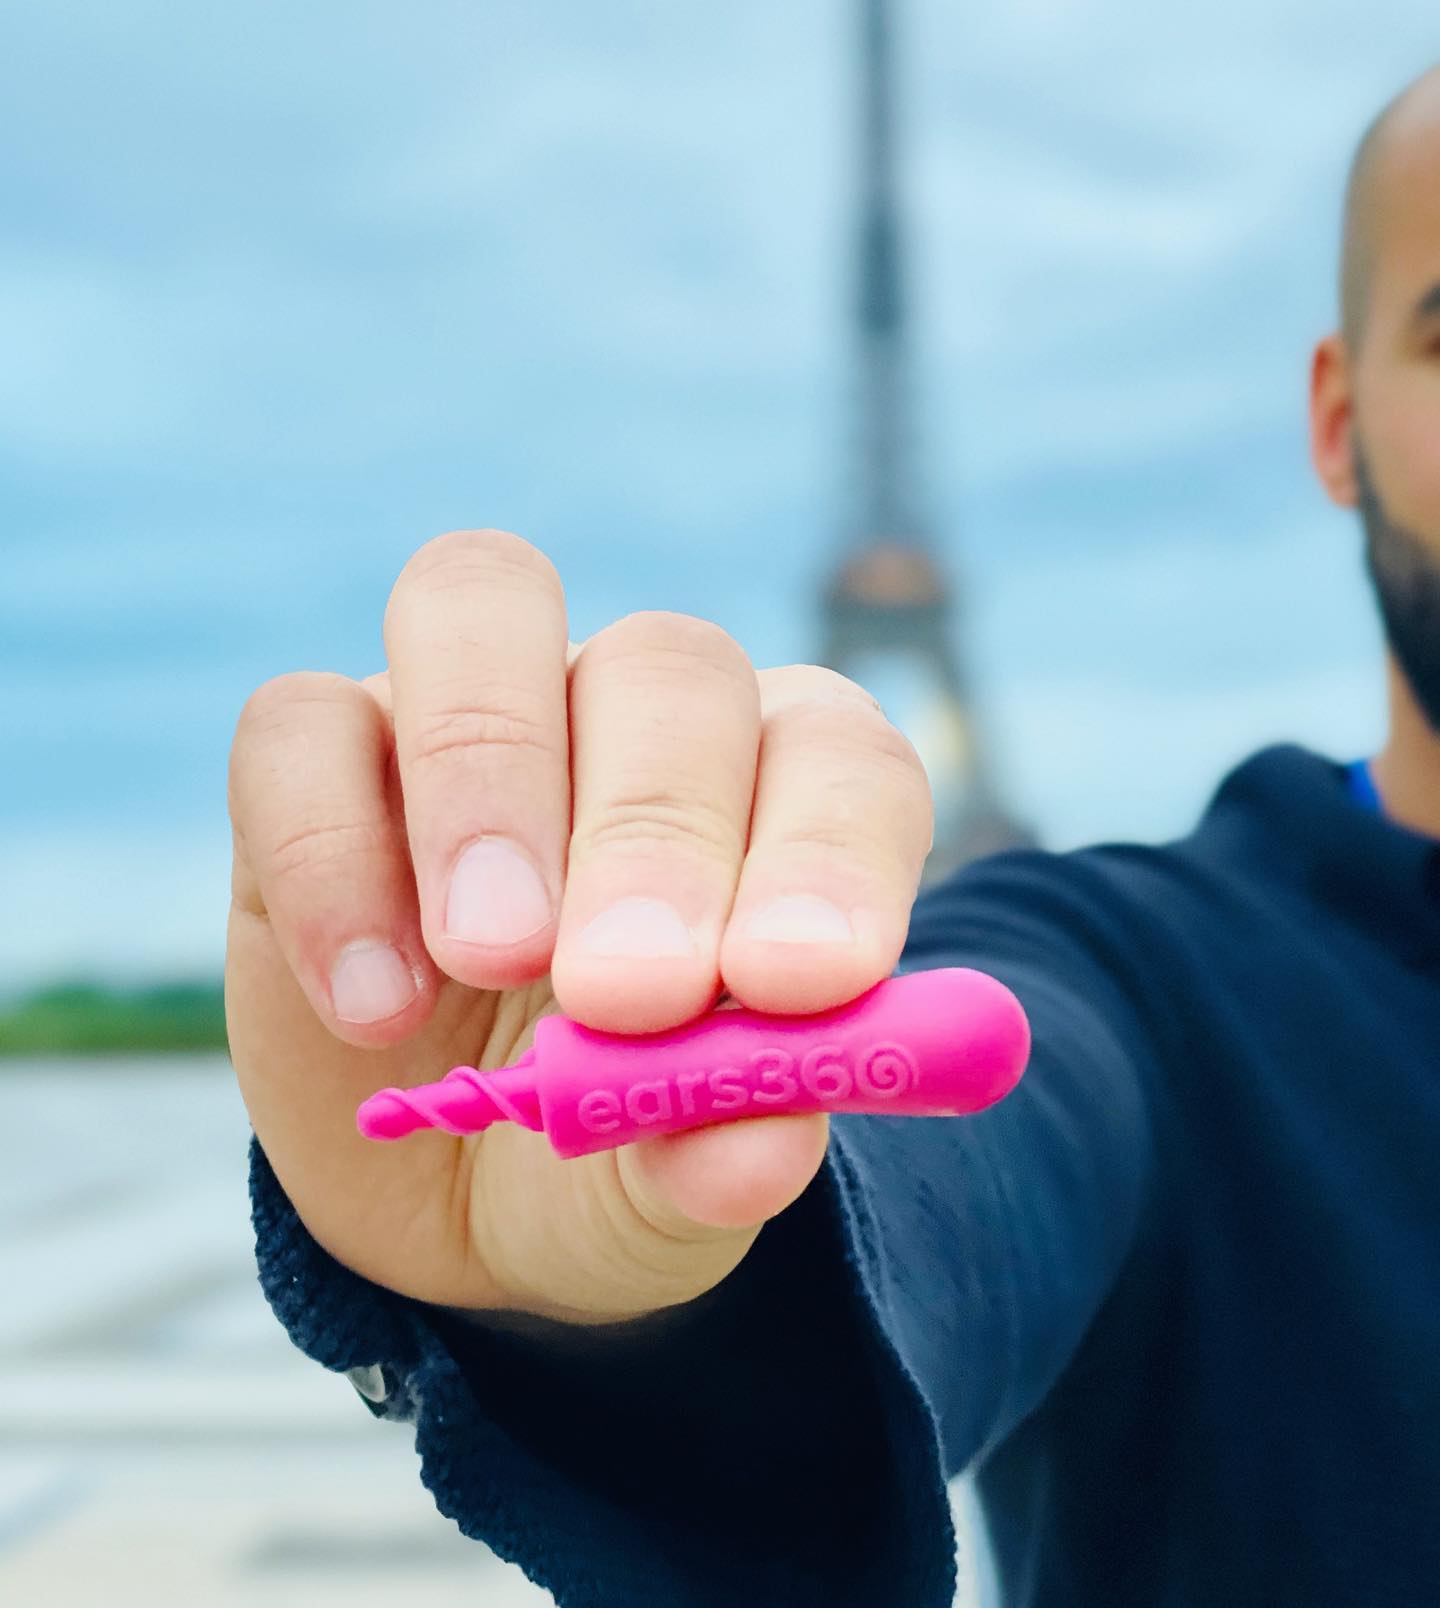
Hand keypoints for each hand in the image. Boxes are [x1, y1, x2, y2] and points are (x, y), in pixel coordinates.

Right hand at [226, 530, 933, 1326]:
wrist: (457, 1195)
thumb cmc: (614, 1155)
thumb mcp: (671, 1189)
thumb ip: (719, 1156)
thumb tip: (758, 1145)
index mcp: (778, 793)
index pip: (839, 757)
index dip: (833, 851)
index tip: (802, 985)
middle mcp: (635, 711)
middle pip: (667, 666)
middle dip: (654, 830)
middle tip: (627, 994)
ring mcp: (471, 710)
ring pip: (482, 605)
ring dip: (490, 780)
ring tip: (488, 955)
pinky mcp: (317, 753)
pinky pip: (301, 722)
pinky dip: (330, 855)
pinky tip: (374, 1010)